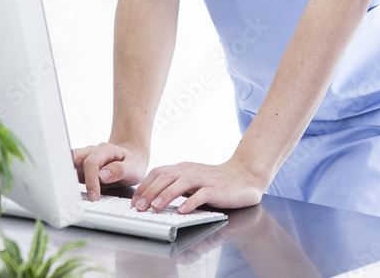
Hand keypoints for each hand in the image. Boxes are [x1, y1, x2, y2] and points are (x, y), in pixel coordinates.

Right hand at [71, 142, 147, 200]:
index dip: (91, 180)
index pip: (91, 163)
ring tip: (67, 195)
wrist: (131, 159)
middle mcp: (91, 152)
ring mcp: (84, 159)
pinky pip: (69, 174)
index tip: (94, 196)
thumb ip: (119, 170)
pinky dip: (67, 182)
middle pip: (73, 158)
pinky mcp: (79, 169)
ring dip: (66, 178)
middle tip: (71, 194)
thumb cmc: (132, 163)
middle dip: (69, 174)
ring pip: (67, 164)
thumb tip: (102, 176)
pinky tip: (69, 194)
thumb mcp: (132, 168)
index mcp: (104, 150)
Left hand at [131, 157, 266, 213]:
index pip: (158, 173)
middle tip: (139, 207)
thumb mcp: (192, 181)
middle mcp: (191, 172)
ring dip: (166, 195)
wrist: (244, 175)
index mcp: (183, 169)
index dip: (144, 186)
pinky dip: (191, 202)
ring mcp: (204, 179)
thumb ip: (175, 186)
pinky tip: (183, 211)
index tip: (134, 201)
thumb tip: (153, 199)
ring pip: (181, 184)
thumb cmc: (216, 181)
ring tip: (155, 207)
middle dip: (150, 192)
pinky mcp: (216, 189)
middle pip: (166, 177)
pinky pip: (202, 195)